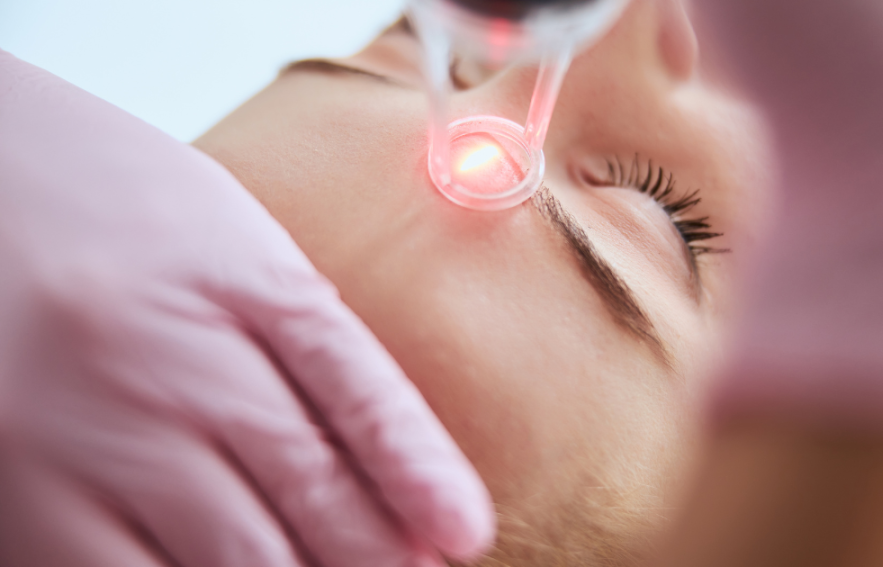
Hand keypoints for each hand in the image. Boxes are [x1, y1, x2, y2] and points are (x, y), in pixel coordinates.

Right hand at [0, 52, 492, 566]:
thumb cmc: (117, 209)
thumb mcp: (229, 240)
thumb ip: (307, 332)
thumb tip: (389, 450)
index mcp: (238, 282)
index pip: (359, 392)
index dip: (421, 474)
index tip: (465, 534)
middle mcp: (169, 363)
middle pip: (307, 488)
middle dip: (374, 552)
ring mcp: (89, 436)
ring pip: (232, 558)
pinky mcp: (19, 498)